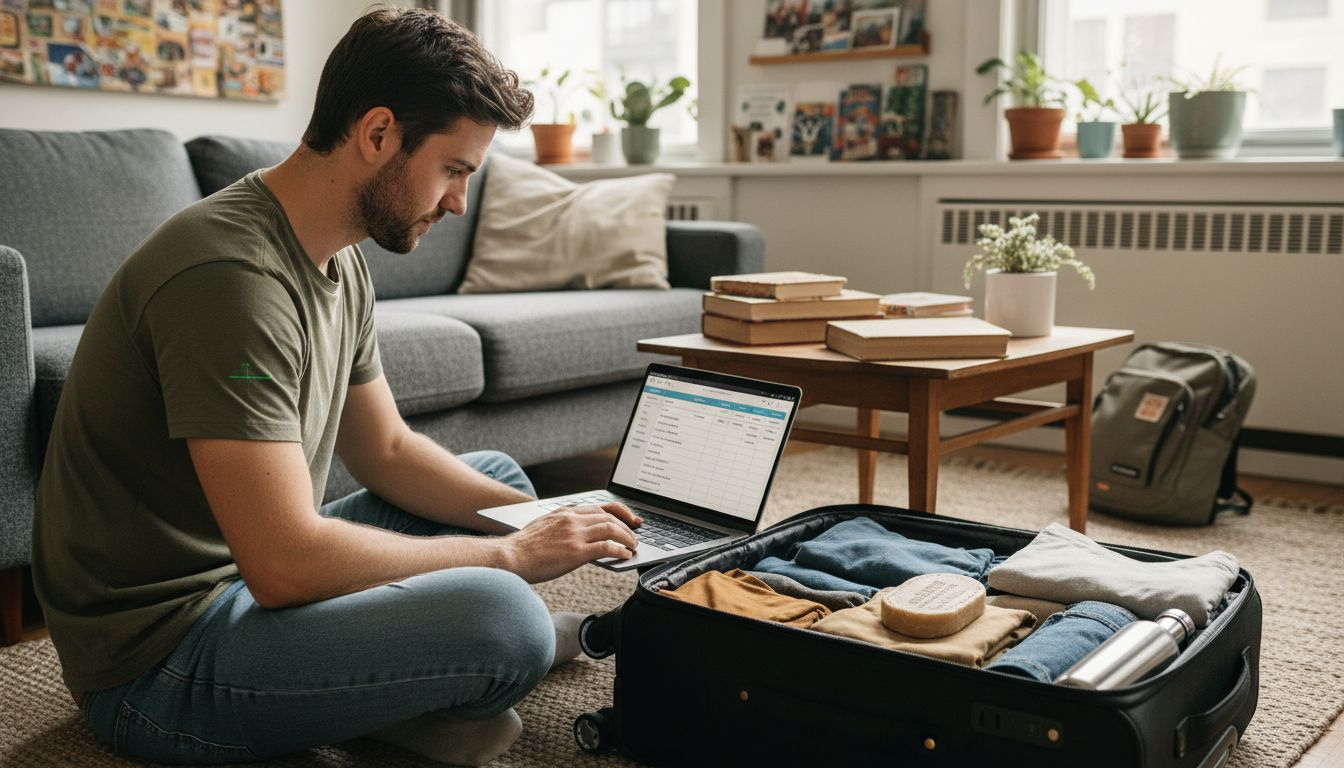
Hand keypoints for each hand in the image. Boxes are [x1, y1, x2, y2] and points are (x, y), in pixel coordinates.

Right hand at [501, 503, 643, 582]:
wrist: (509, 557)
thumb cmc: (522, 548)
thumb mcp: (543, 527)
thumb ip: (561, 526)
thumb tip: (576, 534)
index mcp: (564, 512)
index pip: (599, 507)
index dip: (618, 512)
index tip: (629, 519)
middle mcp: (571, 519)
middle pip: (609, 516)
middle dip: (627, 525)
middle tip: (636, 535)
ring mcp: (574, 534)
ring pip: (611, 529)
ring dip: (627, 537)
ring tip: (633, 546)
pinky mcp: (576, 552)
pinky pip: (606, 547)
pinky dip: (620, 550)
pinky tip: (625, 556)